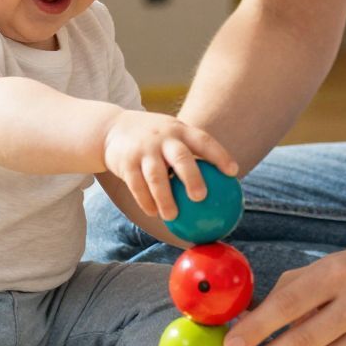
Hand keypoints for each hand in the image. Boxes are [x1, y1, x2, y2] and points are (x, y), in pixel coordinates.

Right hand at [102, 111, 237, 222]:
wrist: (113, 128)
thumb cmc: (155, 140)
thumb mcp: (173, 136)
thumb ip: (193, 154)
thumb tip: (223, 184)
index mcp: (180, 131)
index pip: (204, 141)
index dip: (219, 155)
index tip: (233, 172)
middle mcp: (163, 138)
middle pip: (181, 158)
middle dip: (192, 177)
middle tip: (200, 197)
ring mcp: (143, 149)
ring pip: (156, 177)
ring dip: (165, 198)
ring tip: (173, 217)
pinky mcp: (126, 162)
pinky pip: (137, 185)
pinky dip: (146, 201)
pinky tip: (153, 213)